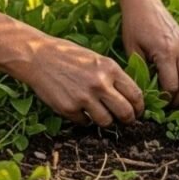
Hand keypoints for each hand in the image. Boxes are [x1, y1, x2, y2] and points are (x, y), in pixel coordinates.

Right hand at [15, 36, 144, 126]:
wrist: (39, 56)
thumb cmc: (70, 56)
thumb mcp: (98, 60)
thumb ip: (114, 76)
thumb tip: (131, 97)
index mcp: (110, 69)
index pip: (135, 94)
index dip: (139, 107)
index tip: (138, 111)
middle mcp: (100, 84)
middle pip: (125, 112)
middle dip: (128, 119)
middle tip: (126, 120)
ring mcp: (83, 98)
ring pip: (106, 122)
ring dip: (106, 121)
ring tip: (102, 114)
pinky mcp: (68, 108)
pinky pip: (85, 122)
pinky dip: (85, 119)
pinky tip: (80, 109)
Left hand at [121, 0, 178, 106]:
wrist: (145, 3)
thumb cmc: (134, 25)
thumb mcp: (132, 49)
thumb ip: (140, 71)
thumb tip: (144, 93)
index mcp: (165, 52)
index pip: (172, 86)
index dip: (165, 100)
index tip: (156, 104)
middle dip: (178, 99)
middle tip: (166, 104)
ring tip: (177, 94)